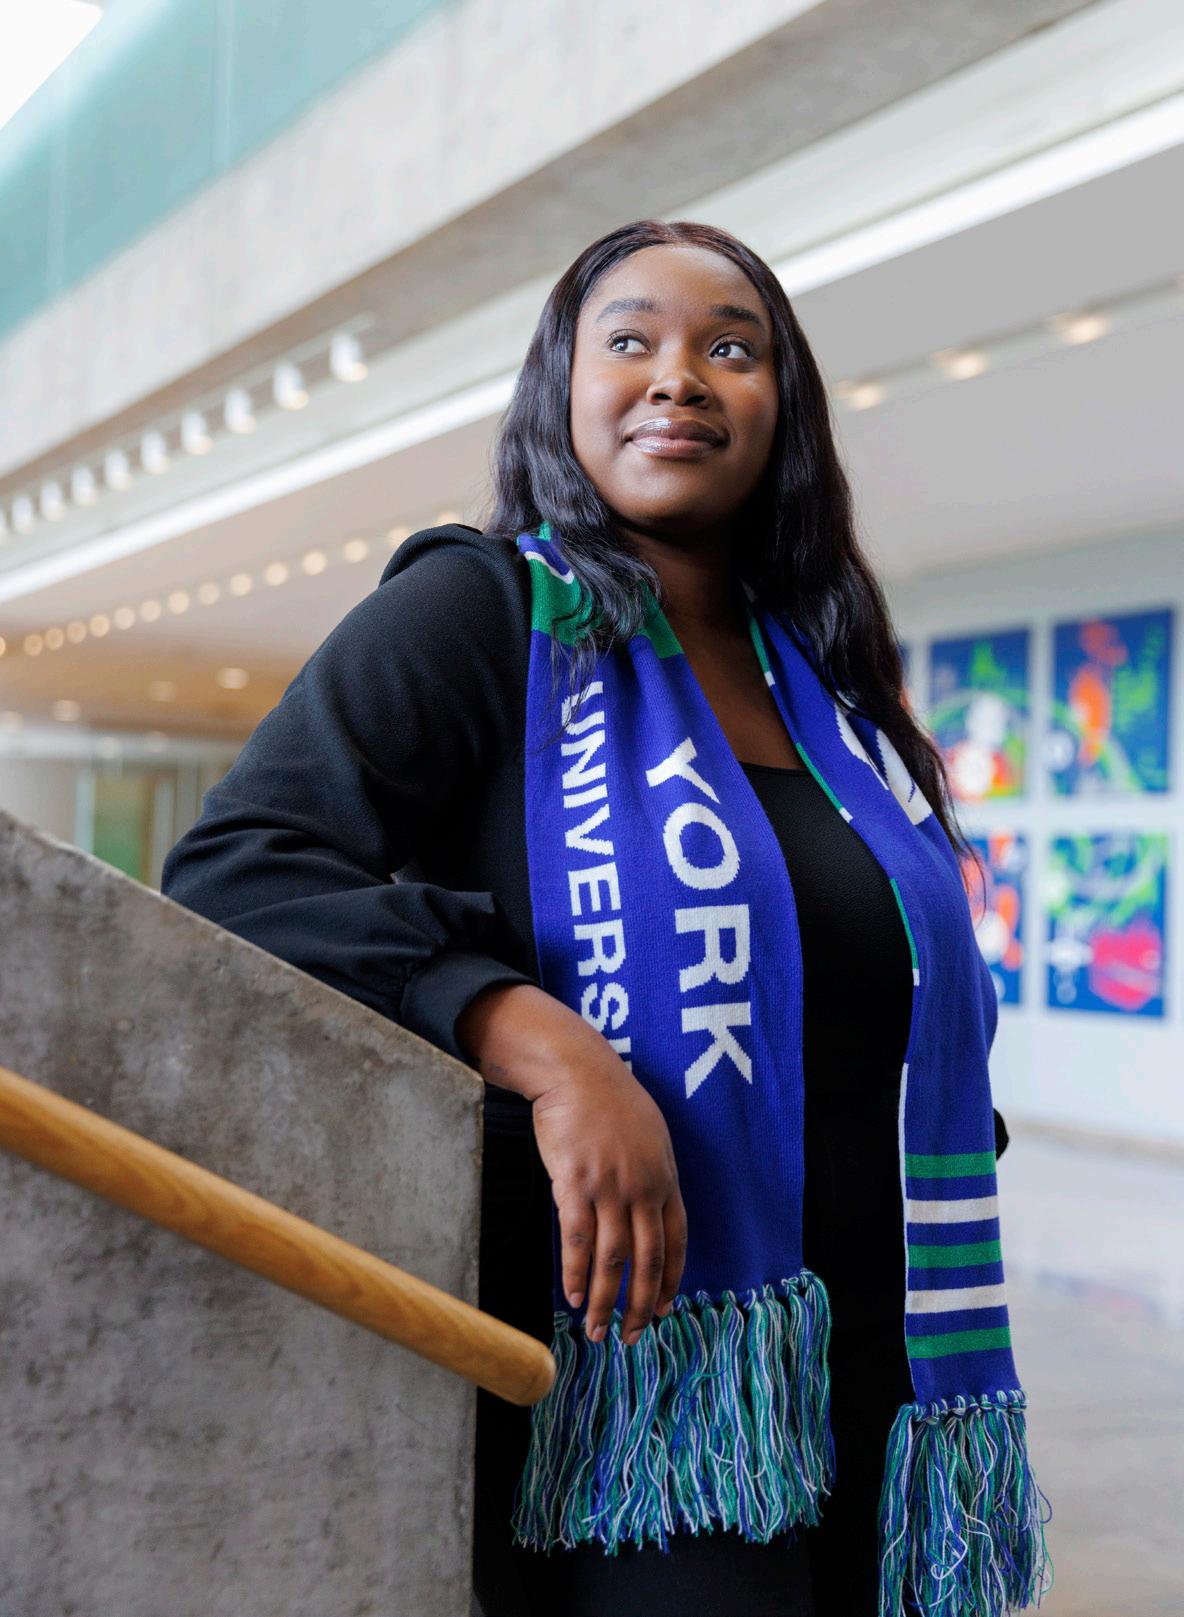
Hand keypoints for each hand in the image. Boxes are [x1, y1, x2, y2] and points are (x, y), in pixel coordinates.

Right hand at [456, 982, 687, 1346]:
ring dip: (606, 1301)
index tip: (662, 1310)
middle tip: (632, 1337)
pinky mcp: (575, 1183)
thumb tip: (648, 1209)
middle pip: (647, 1260)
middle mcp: (643, 1188)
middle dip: (640, 1305)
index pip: (676, 1242)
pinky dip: (578, 1272)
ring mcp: (610, 1187)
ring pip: (613, 1258)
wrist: (577, 1070)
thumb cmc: (609, 1101)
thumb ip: (651, 1175)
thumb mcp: (648, 1136)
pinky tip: (575, 1295)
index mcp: (664, 1178)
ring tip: (596, 1330)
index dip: (669, 1281)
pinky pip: (579, 1238)